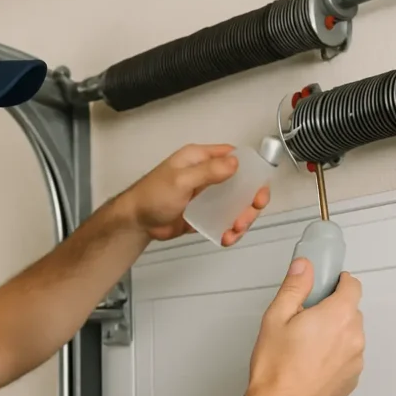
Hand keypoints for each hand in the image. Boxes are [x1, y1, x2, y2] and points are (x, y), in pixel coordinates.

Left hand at [123, 143, 269, 244]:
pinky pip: (225, 220)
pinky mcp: (205, 214)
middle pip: (242, 185)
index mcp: (201, 159)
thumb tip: (235, 163)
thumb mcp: (180, 180)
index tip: (258, 188)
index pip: (234, 157)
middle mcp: (207, 175)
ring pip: (236, 205)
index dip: (251, 170)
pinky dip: (230, 230)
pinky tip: (226, 237)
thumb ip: (208, 171)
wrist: (137, 221)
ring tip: (234, 230)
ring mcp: (208, 196)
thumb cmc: (152, 195)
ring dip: (241, 219)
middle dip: (250, 201)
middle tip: (246, 216)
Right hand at [245, 260, 364, 395]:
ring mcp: (356, 360)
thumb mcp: (277, 317)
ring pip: (350, 335)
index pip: (353, 286)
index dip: (339, 282)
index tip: (327, 284)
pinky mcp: (352, 379)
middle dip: (332, 309)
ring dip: (334, 333)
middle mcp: (354, 336)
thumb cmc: (277, 368)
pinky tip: (311, 362)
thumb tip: (304, 267)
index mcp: (338, 315)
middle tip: (306, 317)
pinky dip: (335, 355)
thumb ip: (295, 286)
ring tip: (305, 344)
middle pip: (351, 310)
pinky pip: (347, 357)